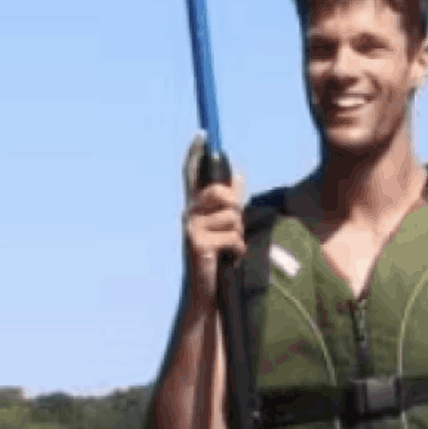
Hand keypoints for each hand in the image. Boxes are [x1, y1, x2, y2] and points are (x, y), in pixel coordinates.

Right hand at [182, 141, 247, 305]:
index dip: (196, 153)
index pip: (192, 174)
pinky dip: (237, 249)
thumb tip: (238, 174)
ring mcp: (190, 227)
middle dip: (235, 208)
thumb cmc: (218, 260)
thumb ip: (231, 203)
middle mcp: (188, 213)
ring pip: (231, 215)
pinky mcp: (197, 243)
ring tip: (229, 250)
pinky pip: (232, 235)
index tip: (203, 134)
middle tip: (233, 229)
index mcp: (195, 207)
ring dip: (238, 235)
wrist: (206, 295)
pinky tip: (229, 260)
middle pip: (221, 192)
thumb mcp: (227, 228)